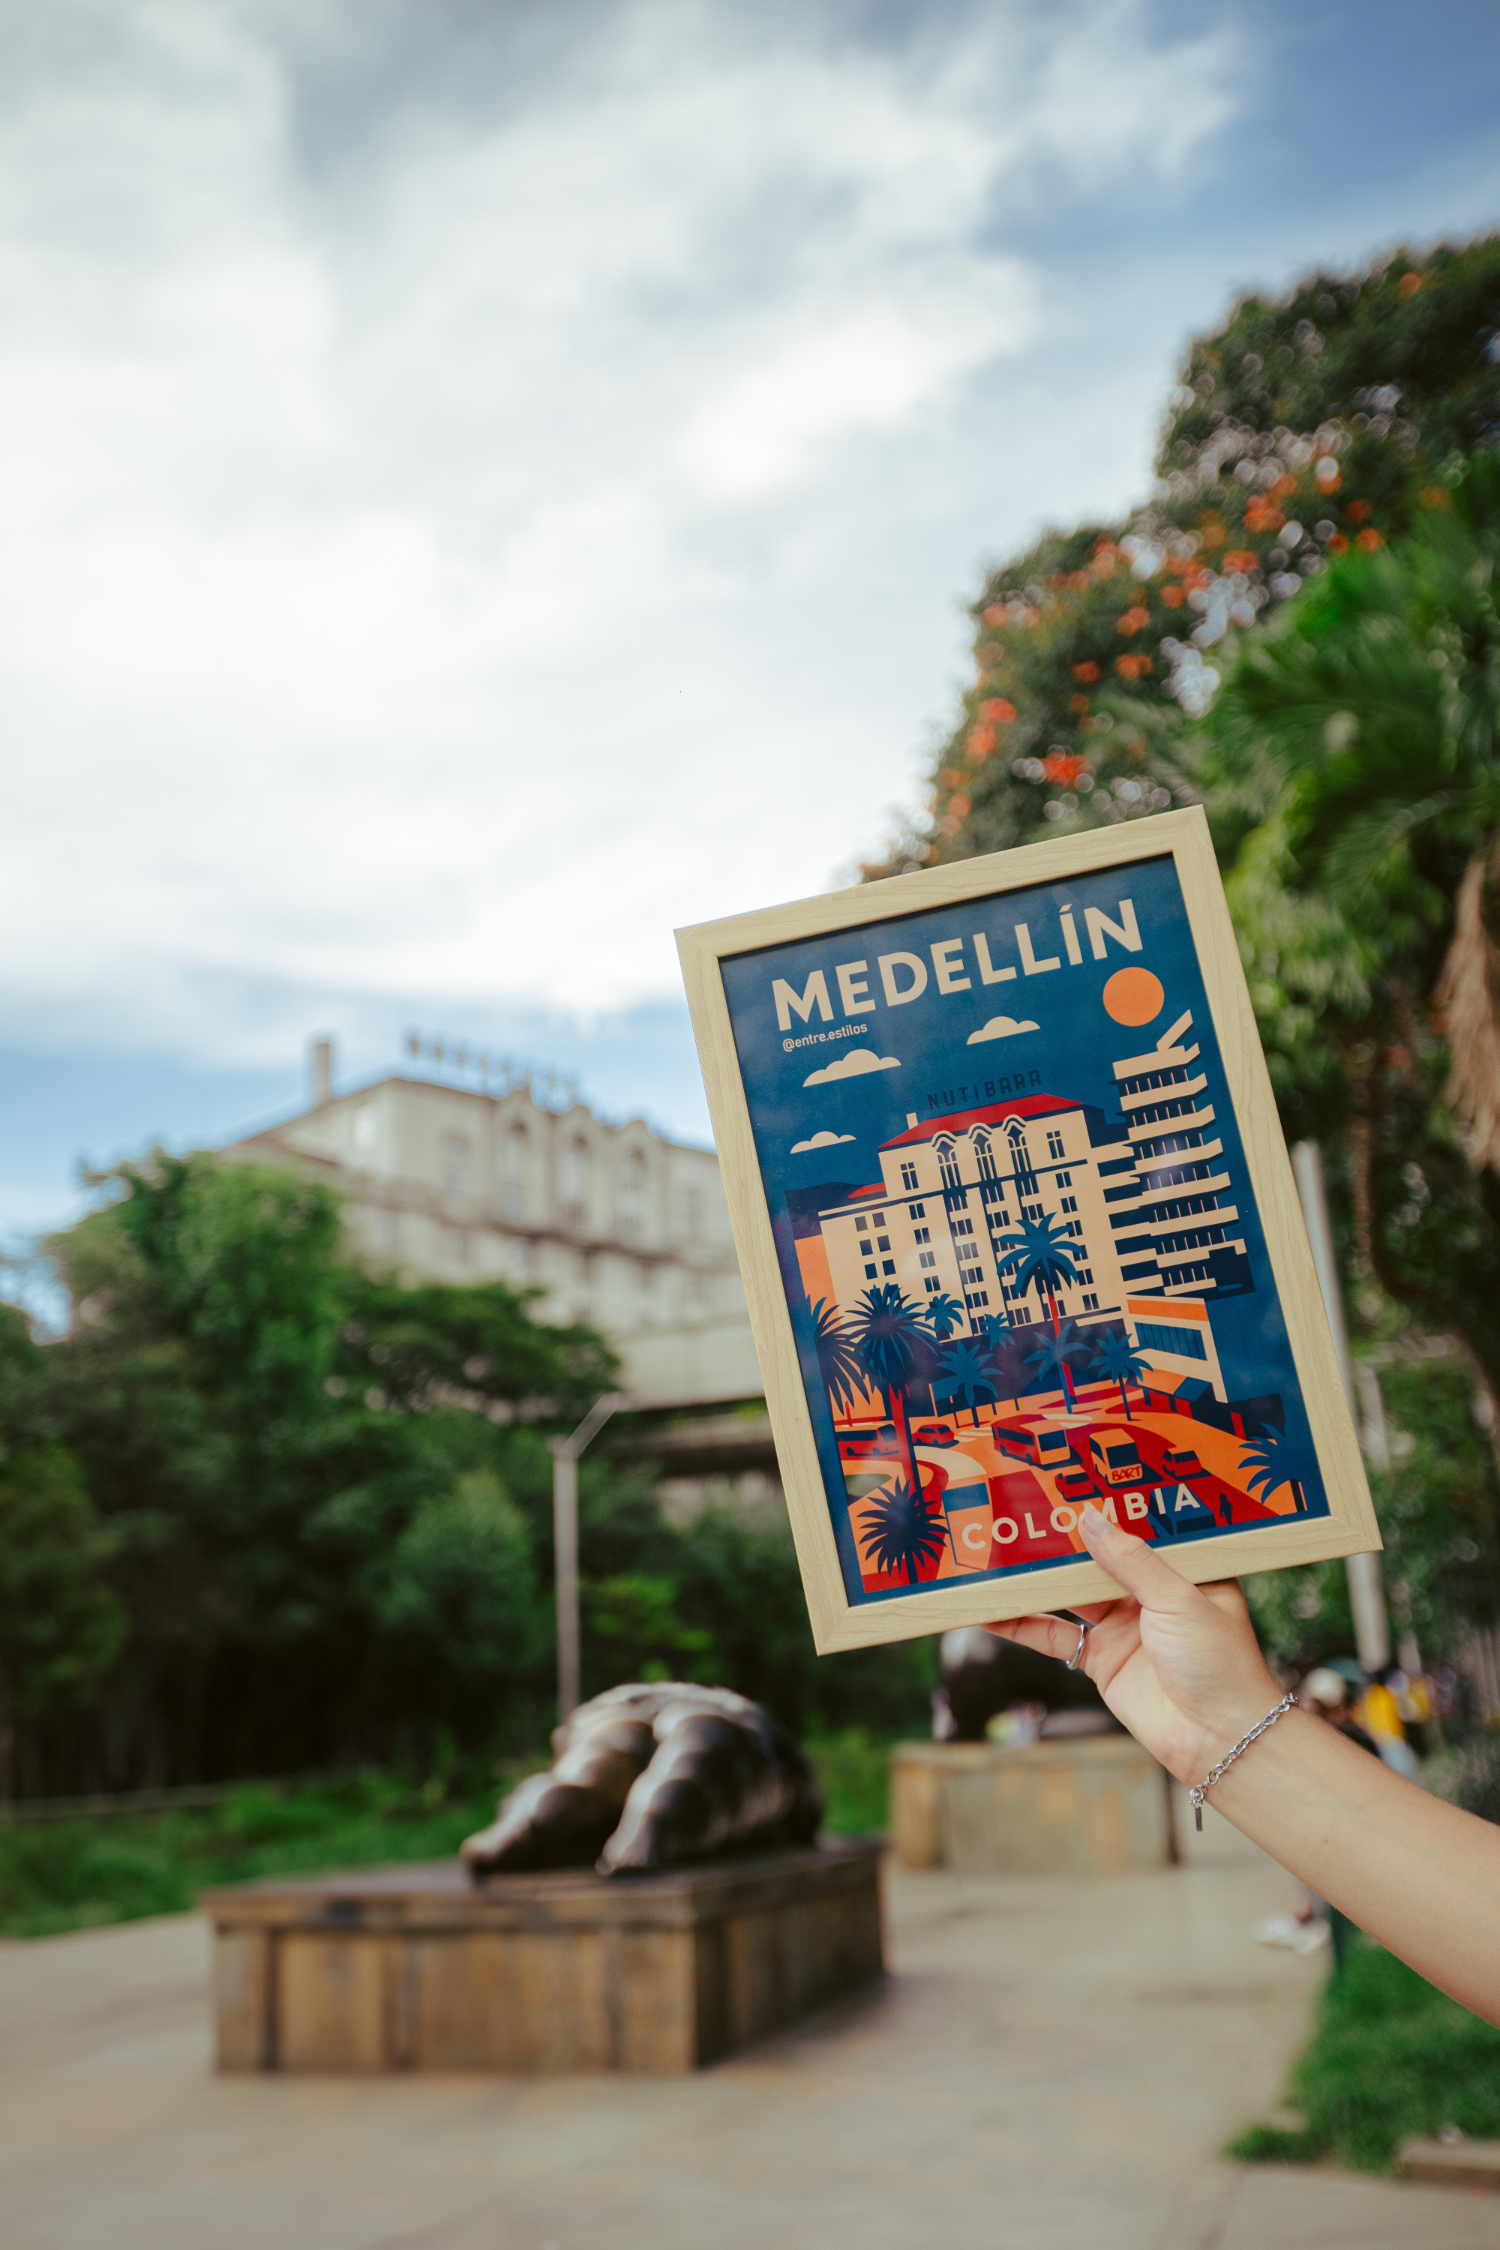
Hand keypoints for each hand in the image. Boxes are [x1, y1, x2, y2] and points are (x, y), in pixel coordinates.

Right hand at [985, 1505, 1282, 1782]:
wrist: (1217, 1739)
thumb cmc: (1218, 1663)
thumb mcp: (1178, 1599)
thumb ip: (1130, 1560)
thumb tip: (1089, 1520)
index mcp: (1182, 1571)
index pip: (1141, 1529)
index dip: (1111, 1508)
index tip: (1075, 1481)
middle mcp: (1151, 1595)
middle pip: (1099, 1559)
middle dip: (1065, 1540)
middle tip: (1023, 1510)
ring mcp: (1123, 1627)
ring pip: (1071, 1594)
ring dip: (1037, 1579)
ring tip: (997, 1554)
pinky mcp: (1101, 1661)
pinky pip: (1056, 1637)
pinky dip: (1023, 1625)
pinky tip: (993, 1612)